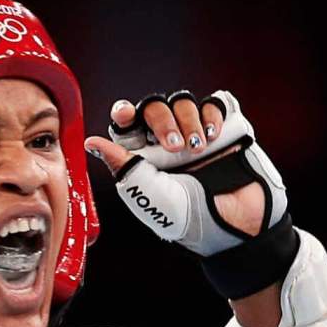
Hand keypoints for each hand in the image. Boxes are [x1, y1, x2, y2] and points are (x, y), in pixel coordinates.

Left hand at [84, 90, 271, 241]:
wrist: (235, 225)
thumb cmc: (187, 217)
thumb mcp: (148, 192)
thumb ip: (122, 164)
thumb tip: (91, 142)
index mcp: (142, 156)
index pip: (127, 123)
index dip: (124, 113)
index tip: (125, 116)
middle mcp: (166, 141)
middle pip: (153, 107)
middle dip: (161, 120)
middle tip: (174, 148)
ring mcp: (195, 133)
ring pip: (182, 102)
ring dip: (188, 120)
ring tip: (198, 149)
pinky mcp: (224, 130)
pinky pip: (214, 104)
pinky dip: (212, 115)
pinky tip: (213, 137)